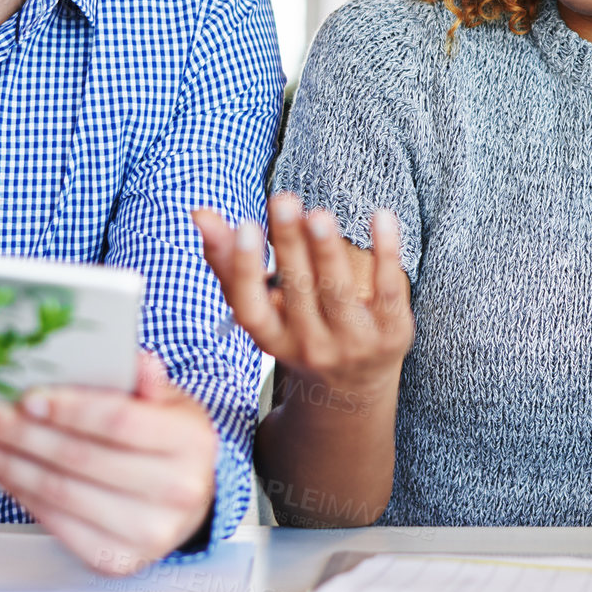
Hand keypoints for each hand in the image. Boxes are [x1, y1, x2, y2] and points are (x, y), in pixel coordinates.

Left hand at [0, 350, 217, 575]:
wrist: (188, 502)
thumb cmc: (170, 445)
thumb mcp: (170, 402)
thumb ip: (149, 382)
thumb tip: (136, 360)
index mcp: (190, 443)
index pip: (119, 422)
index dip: (69, 409)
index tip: (27, 397)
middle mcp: (175, 492)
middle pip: (80, 458)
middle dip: (21, 433)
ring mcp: (146, 532)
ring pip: (60, 492)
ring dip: (9, 464)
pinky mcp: (117, 559)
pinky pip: (55, 522)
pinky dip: (20, 493)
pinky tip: (1, 471)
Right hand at [192, 192, 412, 396]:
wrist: (353, 390)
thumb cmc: (297, 330)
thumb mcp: (262, 308)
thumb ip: (228, 261)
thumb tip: (200, 213)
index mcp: (272, 339)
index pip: (252, 308)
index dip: (246, 269)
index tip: (246, 226)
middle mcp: (311, 346)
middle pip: (298, 291)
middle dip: (290, 245)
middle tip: (284, 200)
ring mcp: (353, 342)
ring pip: (338, 292)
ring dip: (328, 251)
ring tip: (319, 215)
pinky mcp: (392, 333)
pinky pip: (388, 290)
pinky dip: (386, 254)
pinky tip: (381, 217)